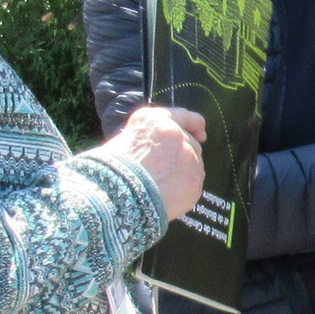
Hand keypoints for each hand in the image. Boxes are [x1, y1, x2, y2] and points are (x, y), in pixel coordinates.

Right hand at [107, 106, 205, 223]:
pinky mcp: (195, 179)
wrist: (118, 197)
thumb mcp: (124, 141)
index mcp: (155, 120)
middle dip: (181, 155)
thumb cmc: (113, 171)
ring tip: (160, 186)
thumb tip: (160, 149)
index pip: (185, 116)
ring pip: (193, 164)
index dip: (195, 124)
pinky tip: (166, 195)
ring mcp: (190, 157)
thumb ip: (149, 139)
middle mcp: (177, 134)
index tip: (201, 133)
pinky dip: (184, 189)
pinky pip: (193, 183)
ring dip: (183, 172)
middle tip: (162, 171)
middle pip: (190, 143)